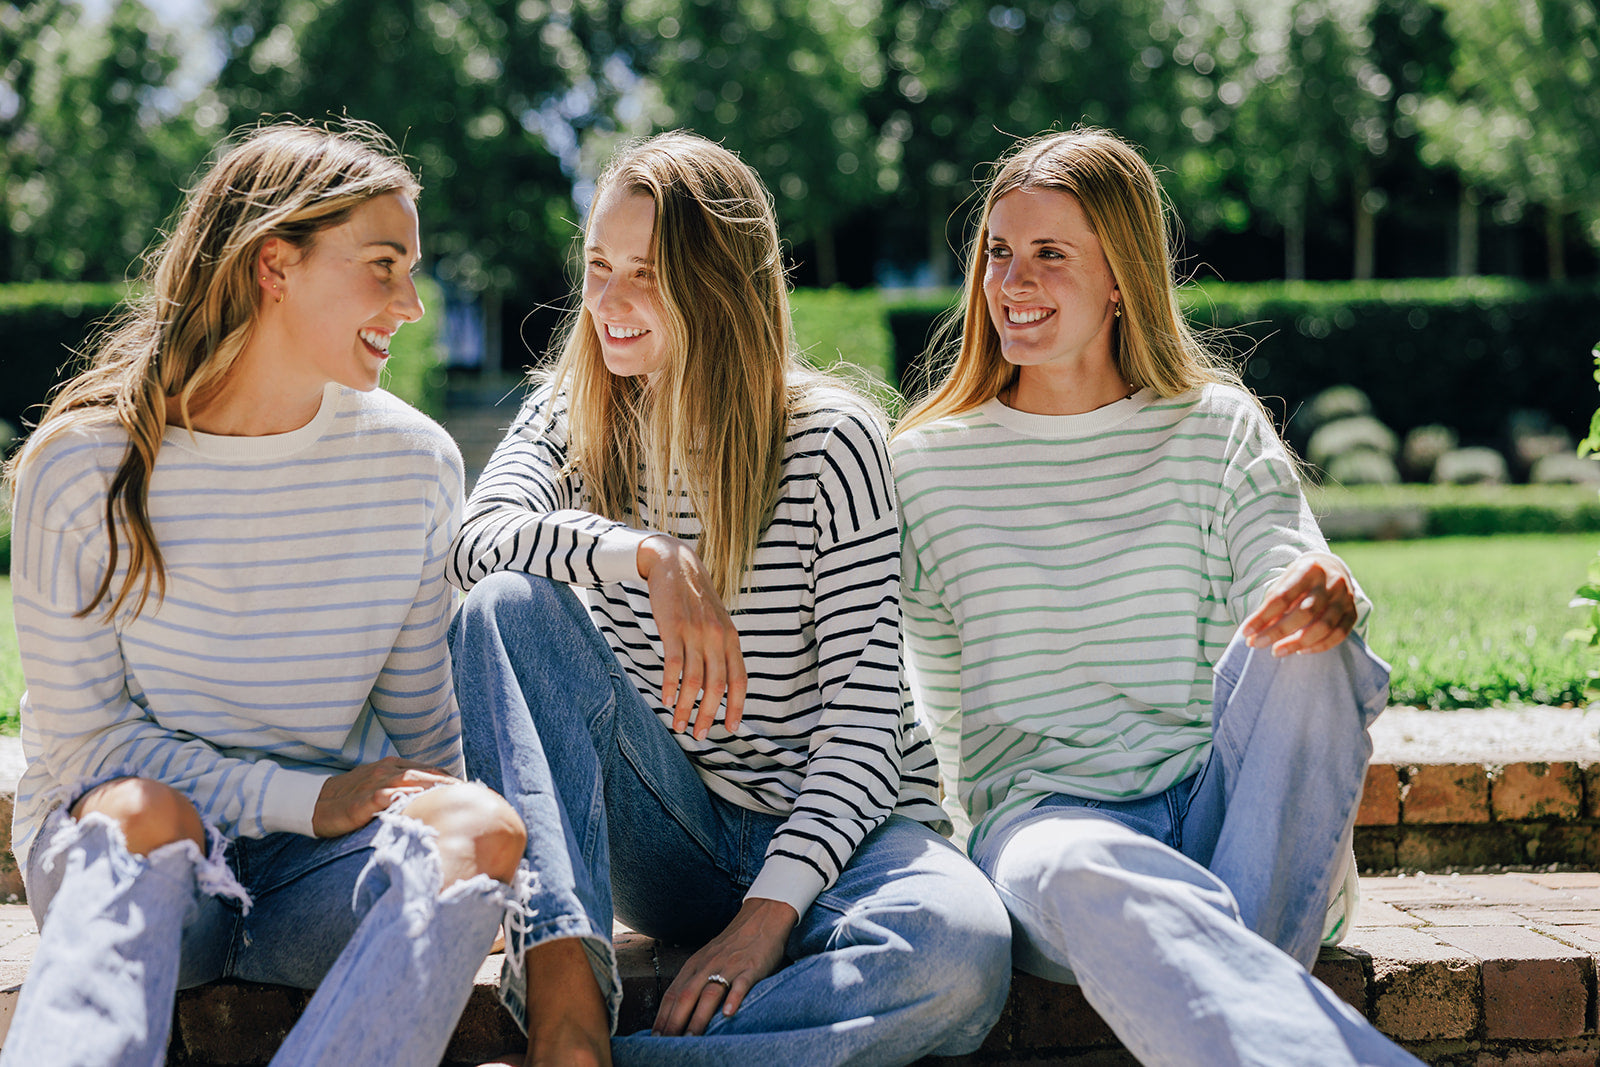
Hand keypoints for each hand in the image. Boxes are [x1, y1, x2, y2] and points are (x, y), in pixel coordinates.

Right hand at [311, 756, 458, 837]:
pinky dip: (404, 797)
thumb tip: (432, 801)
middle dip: (451, 784)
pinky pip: (386, 796)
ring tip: (455, 796)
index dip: (452, 780)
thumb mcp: (381, 789)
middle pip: (426, 774)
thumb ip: (405, 791)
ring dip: (435, 787)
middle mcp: (387, 770)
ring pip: (411, 780)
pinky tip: (419, 802)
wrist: (315, 804)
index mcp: (394, 767)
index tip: (472, 791)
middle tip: (472, 795)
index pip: (431, 771)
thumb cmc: (352, 798)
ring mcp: (375, 783)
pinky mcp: (363, 800)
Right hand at [637, 534, 747, 738]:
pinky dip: (669, 686)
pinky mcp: (673, 628)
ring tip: (677, 724)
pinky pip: (673, 665)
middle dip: (708, 715)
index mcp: (730, 638)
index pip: (739, 679)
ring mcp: (695, 632)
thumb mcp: (716, 621)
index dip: (736, 706)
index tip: (730, 728)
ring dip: (685, 707)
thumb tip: (722, 683)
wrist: (674, 563)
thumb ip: (720, 648)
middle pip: (717, 686)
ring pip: (694, 680)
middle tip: (699, 735)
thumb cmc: (694, 598)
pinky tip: (665, 700)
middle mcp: (717, 637)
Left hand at [652, 897, 797, 1036]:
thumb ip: (695, 981)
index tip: (655, 1038)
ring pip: (710, 994)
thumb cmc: (733, 944)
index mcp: (694, 965)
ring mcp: (729, 966)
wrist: (761, 917)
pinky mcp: (751, 968)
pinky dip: (733, 999)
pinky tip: (728, 1014)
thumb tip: (678, 1011)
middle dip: (674, 1022)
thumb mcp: (708, 959)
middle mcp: (708, 966)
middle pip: (686, 996)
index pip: (672, 994)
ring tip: (691, 1038)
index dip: (662, 1017)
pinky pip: (741, 984)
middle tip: (668, 1044)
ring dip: (699, 1018)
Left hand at [1240, 551, 1357, 655]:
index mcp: (1308, 569)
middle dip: (1279, 632)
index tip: (1246, 632)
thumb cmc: (1300, 579)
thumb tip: (1254, 633)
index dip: (1263, 617)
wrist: (1332, 568)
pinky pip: (1339, 634)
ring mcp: (1345, 597)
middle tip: (1258, 645)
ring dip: (1298, 643)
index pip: (1282, 597)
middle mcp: (1331, 582)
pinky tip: (1301, 650)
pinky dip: (1320, 646)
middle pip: (1305, 612)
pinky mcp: (1353, 612)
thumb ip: (1272, 605)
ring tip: (1277, 651)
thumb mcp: (1284, 582)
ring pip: (1324, 626)